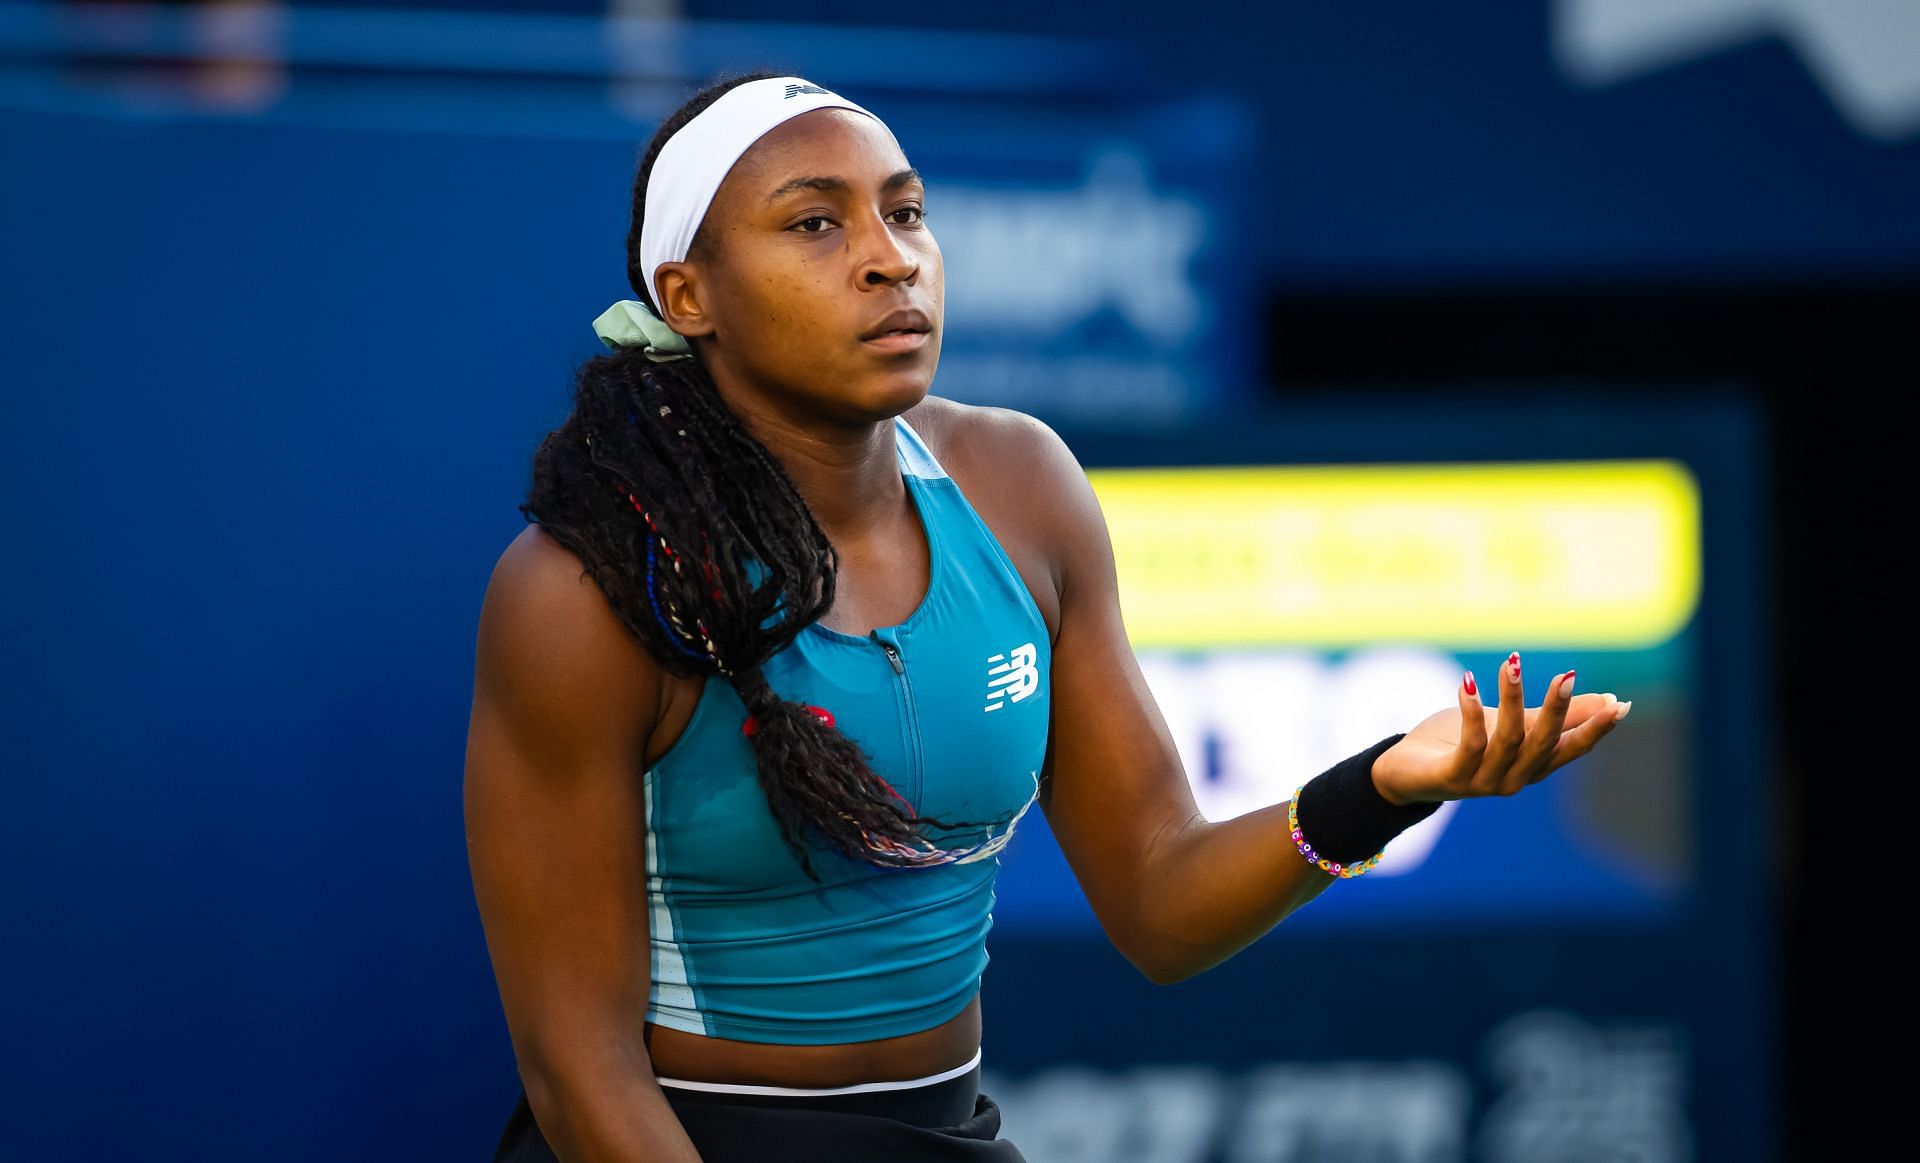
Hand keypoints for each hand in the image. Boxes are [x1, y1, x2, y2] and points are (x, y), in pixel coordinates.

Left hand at [1370, 652, 1631, 805]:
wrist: (1405, 772)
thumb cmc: (1459, 743)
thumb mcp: (1511, 724)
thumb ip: (1551, 716)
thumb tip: (1608, 699)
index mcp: (1530, 766)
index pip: (1570, 749)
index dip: (1594, 729)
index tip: (1619, 705)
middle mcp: (1513, 779)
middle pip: (1542, 745)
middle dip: (1557, 712)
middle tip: (1567, 677)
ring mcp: (1483, 782)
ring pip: (1507, 740)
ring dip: (1511, 698)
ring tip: (1512, 662)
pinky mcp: (1451, 779)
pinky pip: (1469, 746)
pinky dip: (1472, 713)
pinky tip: (1468, 684)